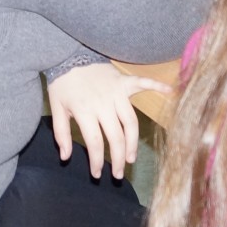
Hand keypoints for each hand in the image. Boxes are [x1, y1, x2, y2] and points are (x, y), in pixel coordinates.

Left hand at [46, 63, 168, 179]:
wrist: (68, 53)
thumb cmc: (62, 82)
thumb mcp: (55, 107)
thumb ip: (61, 133)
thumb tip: (66, 157)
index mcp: (85, 111)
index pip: (95, 143)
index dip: (97, 161)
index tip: (97, 174)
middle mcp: (103, 104)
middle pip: (116, 137)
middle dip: (118, 158)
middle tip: (119, 173)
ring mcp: (116, 92)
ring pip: (131, 121)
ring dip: (133, 141)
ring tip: (131, 157)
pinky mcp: (123, 81)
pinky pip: (142, 83)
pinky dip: (156, 86)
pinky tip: (170, 91)